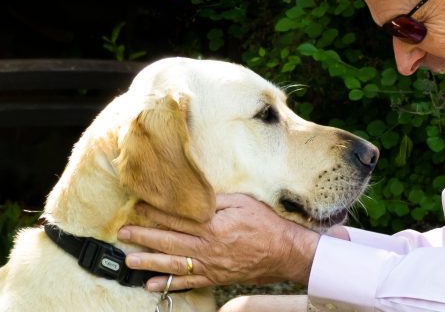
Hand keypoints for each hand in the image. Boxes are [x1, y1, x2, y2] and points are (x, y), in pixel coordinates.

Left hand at [117, 193, 319, 291]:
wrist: (283, 253)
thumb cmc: (265, 225)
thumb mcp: (242, 202)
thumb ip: (217, 200)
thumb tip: (195, 197)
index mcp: (213, 225)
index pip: (177, 217)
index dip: (155, 212)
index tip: (138, 207)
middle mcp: (207, 247)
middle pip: (169, 241)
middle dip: (143, 236)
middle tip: (124, 233)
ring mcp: (209, 265)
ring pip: (172, 264)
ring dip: (148, 262)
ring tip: (129, 259)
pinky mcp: (215, 277)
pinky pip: (187, 282)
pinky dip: (168, 285)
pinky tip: (151, 285)